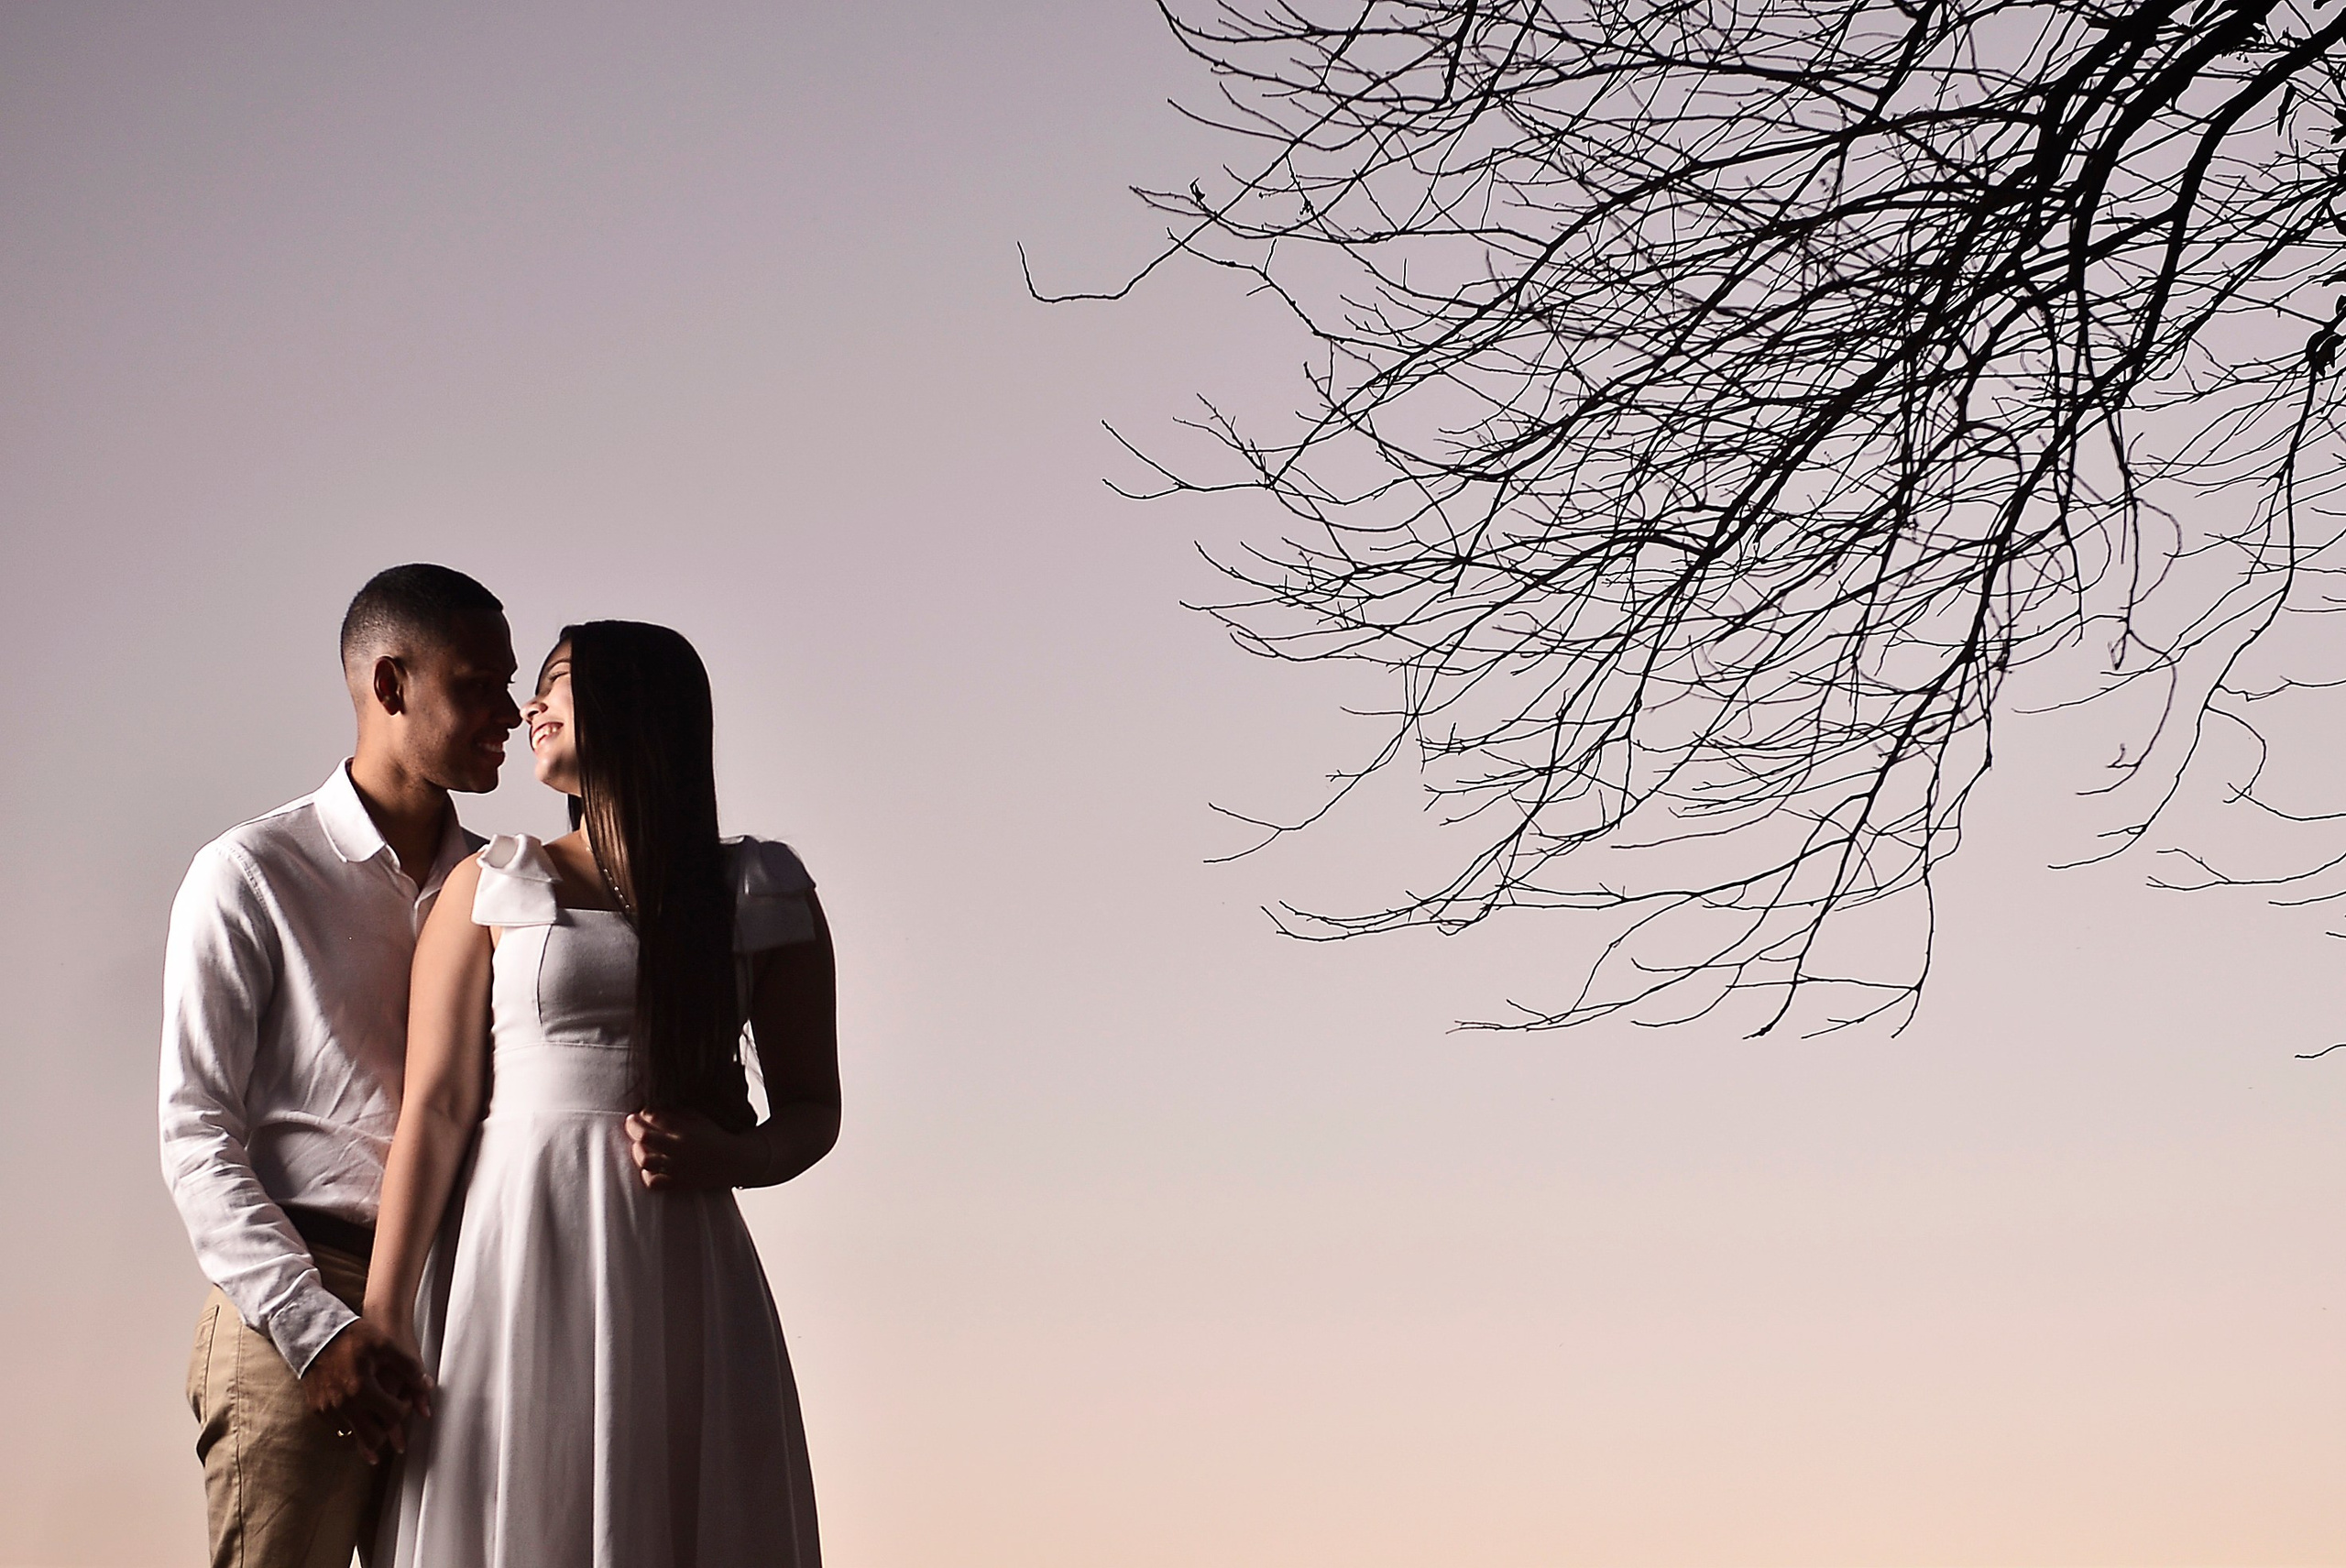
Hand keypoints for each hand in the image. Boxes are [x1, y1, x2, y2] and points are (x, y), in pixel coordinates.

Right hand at [299, 1318, 426, 1462]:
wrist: (315, 1334)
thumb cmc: (351, 1338)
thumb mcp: (385, 1345)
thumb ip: (409, 1367)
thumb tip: (426, 1385)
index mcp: (362, 1389)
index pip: (393, 1415)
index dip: (404, 1409)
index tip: (404, 1400)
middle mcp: (343, 1405)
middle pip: (372, 1439)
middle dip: (387, 1432)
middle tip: (391, 1417)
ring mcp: (328, 1410)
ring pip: (354, 1435)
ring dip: (367, 1429)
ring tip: (376, 1412)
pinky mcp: (317, 1410)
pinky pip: (338, 1426)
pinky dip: (350, 1422)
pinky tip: (358, 1408)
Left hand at [625, 1108, 753, 1191]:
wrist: (736, 1161)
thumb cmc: (716, 1136)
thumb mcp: (700, 1117)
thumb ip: (678, 1112)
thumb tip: (653, 1108)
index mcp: (686, 1128)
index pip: (654, 1115)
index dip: (644, 1112)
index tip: (643, 1112)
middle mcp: (680, 1148)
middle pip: (644, 1136)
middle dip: (633, 1127)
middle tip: (631, 1123)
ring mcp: (678, 1167)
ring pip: (645, 1159)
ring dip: (637, 1150)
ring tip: (639, 1145)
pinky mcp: (679, 1183)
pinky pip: (653, 1181)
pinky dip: (646, 1174)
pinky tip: (649, 1167)